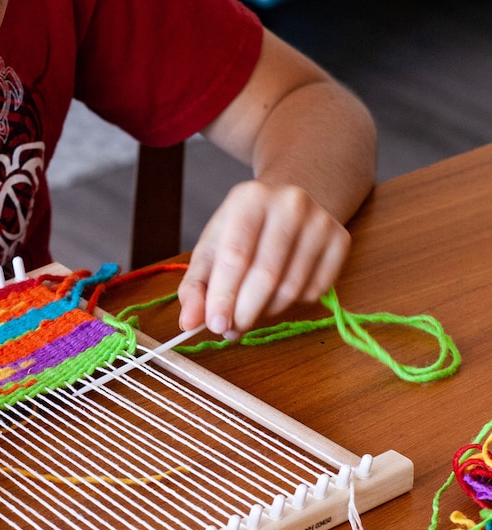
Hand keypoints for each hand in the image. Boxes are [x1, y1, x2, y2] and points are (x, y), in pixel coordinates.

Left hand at [178, 180, 349, 335]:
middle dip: (245, 312)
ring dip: (266, 311)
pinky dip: (291, 304)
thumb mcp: (210, 250)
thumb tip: (189, 323)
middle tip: (231, 331)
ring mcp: (320, 221)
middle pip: (266, 274)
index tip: (216, 325)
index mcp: (249, 198)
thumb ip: (195, 287)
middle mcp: (289, 203)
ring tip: (250, 309)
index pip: (236, 255)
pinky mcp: (341, 240)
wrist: (285, 205)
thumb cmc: (242, 232)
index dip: (224, 296)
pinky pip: (315, 291)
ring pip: (292, 288)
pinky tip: (276, 294)